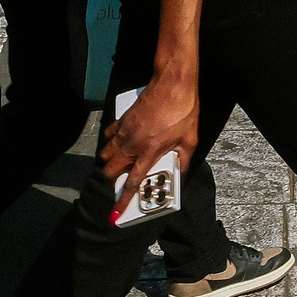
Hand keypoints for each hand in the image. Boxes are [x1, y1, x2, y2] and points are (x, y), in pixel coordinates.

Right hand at [101, 71, 199, 219]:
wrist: (172, 83)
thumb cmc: (183, 110)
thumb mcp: (190, 140)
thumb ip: (184, 160)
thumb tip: (181, 173)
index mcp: (149, 152)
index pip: (131, 182)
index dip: (122, 201)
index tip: (114, 213)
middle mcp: (132, 144)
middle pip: (110, 170)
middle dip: (109, 183)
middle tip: (115, 188)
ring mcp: (125, 131)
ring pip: (106, 154)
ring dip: (108, 165)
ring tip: (117, 169)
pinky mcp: (123, 119)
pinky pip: (109, 136)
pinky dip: (109, 144)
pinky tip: (118, 146)